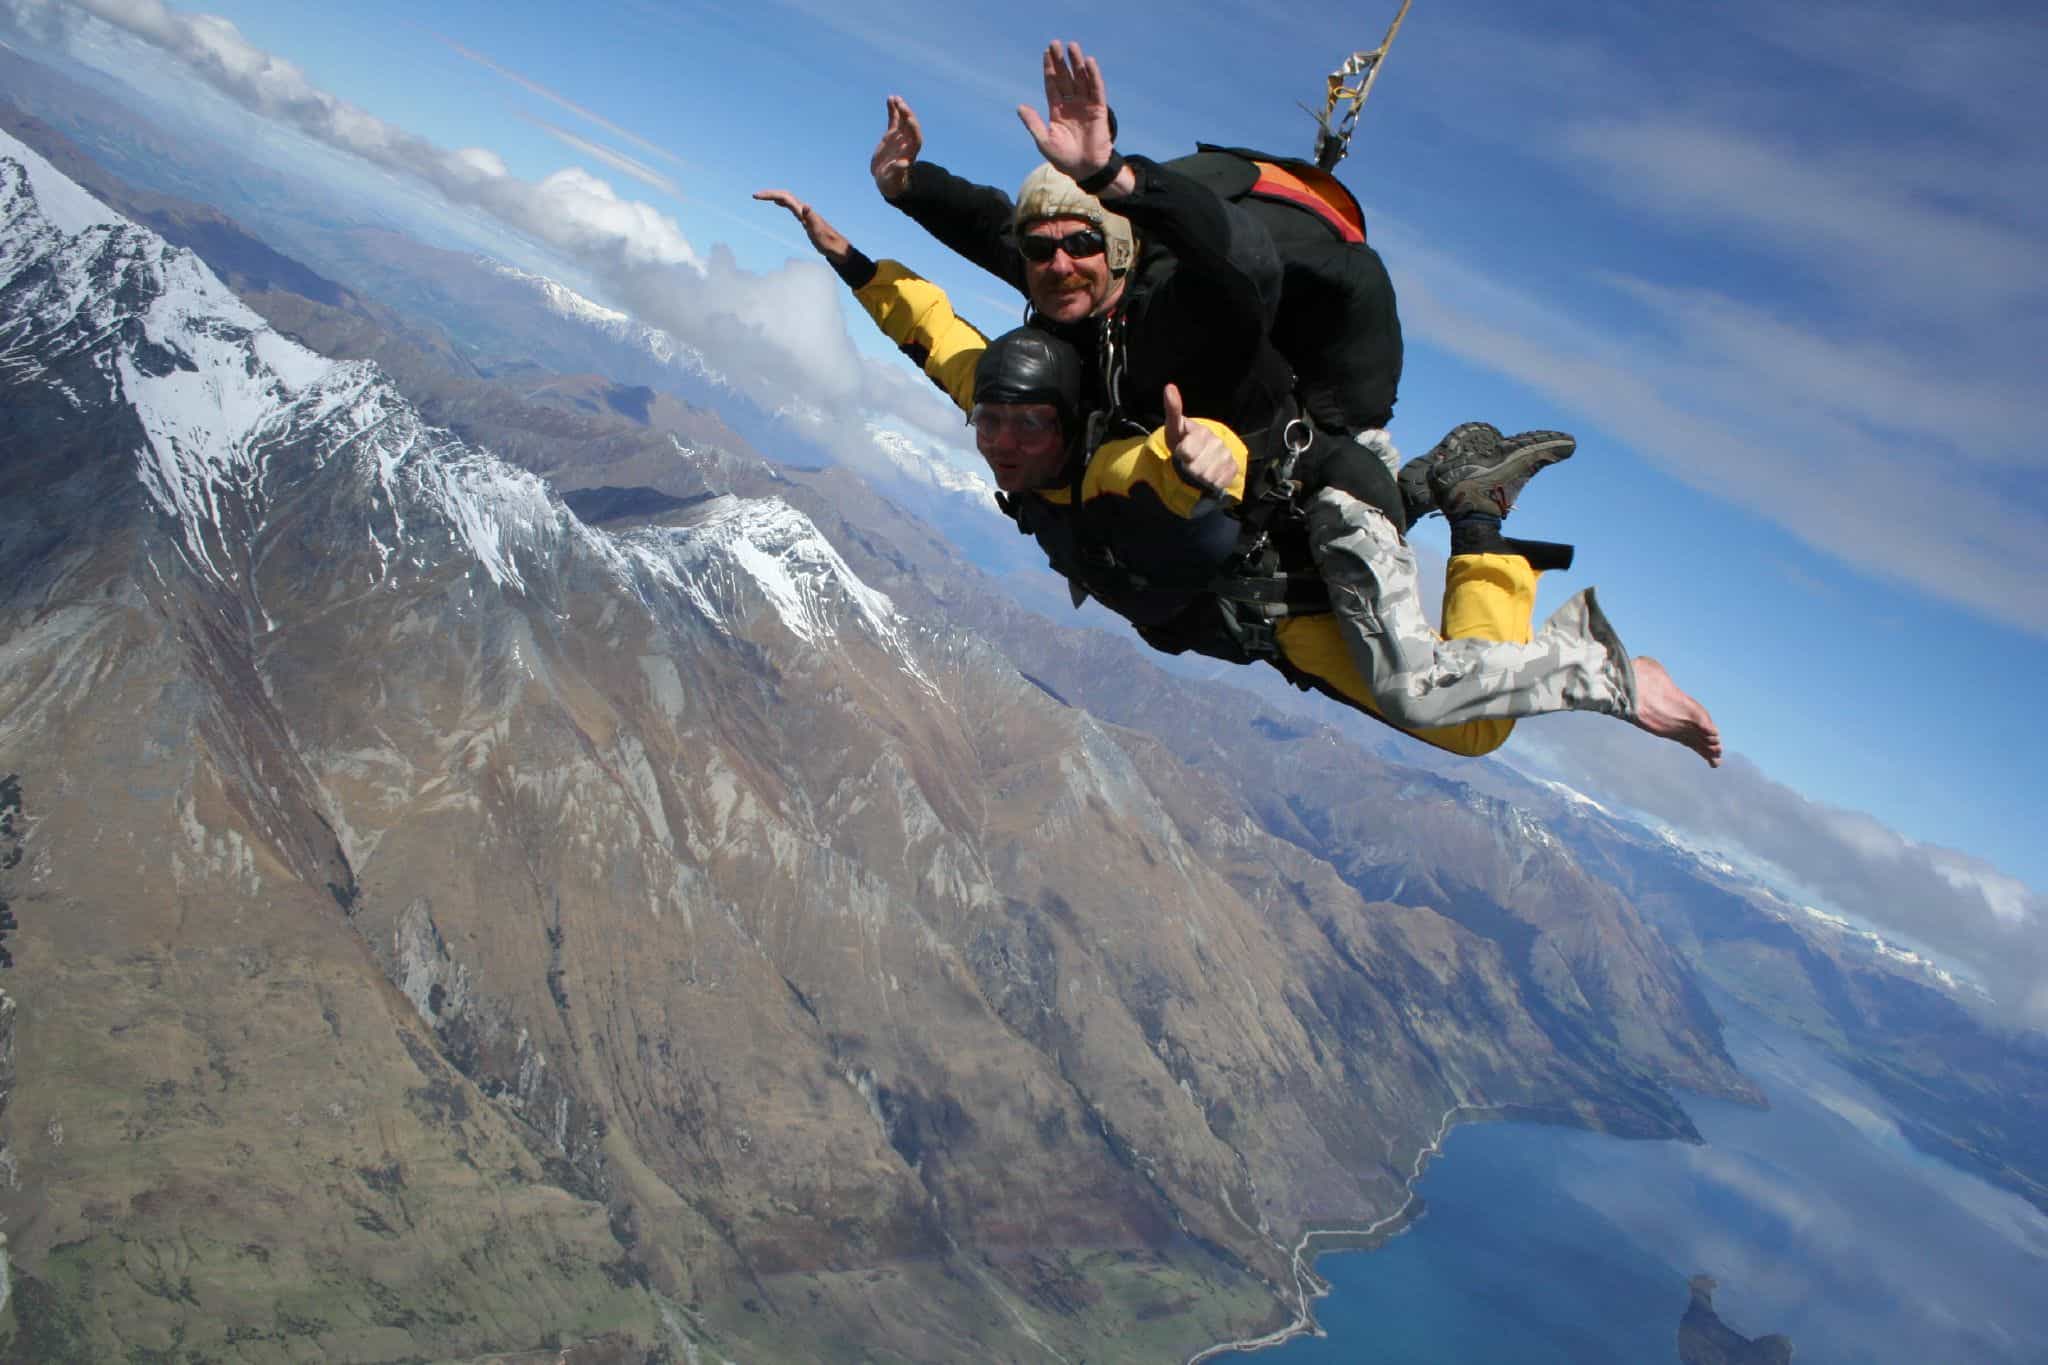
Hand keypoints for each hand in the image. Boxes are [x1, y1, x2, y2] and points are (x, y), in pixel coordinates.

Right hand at [752, 189, 851, 263]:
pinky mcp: (805, 219)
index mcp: (804, 211)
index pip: (785, 197)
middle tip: (755, 195)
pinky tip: (778, 204)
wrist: (837, 248)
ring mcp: (804, 214)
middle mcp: (804, 210)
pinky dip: (782, 202)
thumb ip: (813, 219)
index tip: (757, 196)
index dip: (771, 194)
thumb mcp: (819, 232)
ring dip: (774, 196)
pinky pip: (791, 206)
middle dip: (770, 193)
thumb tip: (805, 207)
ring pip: (787, 199)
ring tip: (762, 196)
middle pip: (785, 195)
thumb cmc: (828, 243)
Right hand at [870, 95, 921, 200]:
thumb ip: (898, 172)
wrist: (886, 180)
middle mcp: (908, 142)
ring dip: (900, 108)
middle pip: (910, 125)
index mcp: (911, 152)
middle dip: (906, 114)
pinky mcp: (892, 134)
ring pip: (903, 120)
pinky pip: (894, 119)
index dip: (912, 126)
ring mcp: (900, 137)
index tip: (907, 117)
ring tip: (894, 98)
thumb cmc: (892, 183)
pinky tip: (890, 99)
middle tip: (899, 103)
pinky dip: (893, 110)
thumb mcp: (894, 180)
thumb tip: (902, 164)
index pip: (915, 137)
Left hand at [1016, 42, 1122, 189]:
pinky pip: (1096, 89)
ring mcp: (1085, 105)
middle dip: (1061, 61)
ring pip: (1081, 79)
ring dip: (1077, 63)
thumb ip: (1033, 123)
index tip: (1046, 52)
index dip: (1050, 69)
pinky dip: (1093, 76)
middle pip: (1066, 77)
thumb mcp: (1044, 141)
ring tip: (1072, 46)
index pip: (1053, 84)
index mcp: (1057, 110)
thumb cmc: (1063, 158)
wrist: (1085, 169)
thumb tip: (1020, 106)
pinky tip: (1089, 62)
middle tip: (1055, 43)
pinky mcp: (1099, 109)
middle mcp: (1071, 104)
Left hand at [1163, 384, 1236, 497]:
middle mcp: (1217, 442)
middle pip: (1195, 468)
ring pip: (1206, 477)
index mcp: (1202, 431)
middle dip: (1188, 469)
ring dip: (1198, 478)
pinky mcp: (1233, 469)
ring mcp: (1226, 456)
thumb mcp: (1174, 426)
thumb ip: (1173, 409)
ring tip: (1196, 470)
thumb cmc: (1183, 440)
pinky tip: (1207, 476)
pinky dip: (1209, 483)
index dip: (1180, 455)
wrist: (1200, 454)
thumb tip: (1169, 387)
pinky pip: (1217, 483)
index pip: (1186, 452)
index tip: (1180, 452)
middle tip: (1188, 463)